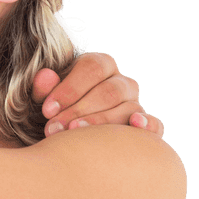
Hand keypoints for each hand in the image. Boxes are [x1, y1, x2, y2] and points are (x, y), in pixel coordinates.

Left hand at [31, 52, 163, 136]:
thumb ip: (43, 86)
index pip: (92, 67)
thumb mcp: (43, 96)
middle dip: (79, 110)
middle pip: (109, 90)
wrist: (66, 131)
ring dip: (100, 122)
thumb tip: (45, 76)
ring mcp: (135, 103)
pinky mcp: (145, 126)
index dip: (70, 88)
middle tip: (53, 128)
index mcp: (99, 65)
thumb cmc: (54, 108)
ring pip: (129, 108)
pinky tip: (133, 126)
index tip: (47, 110)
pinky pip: (155, 124)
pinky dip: (148, 125)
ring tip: (73, 133)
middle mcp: (121, 82)